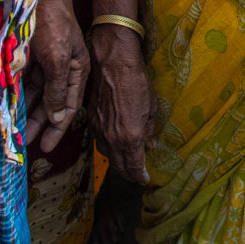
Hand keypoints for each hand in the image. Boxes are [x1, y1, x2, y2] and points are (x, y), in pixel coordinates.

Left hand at [24, 0, 89, 153]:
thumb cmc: (53, 22)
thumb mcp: (56, 58)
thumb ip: (58, 88)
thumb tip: (59, 118)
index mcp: (77, 70)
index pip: (69, 107)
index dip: (59, 128)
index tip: (47, 148)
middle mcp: (64, 68)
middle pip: (53, 103)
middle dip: (41, 124)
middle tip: (27, 143)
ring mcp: (48, 61)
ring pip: (38, 94)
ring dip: (29, 111)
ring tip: (18, 130)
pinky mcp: (33, 55)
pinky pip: (27, 81)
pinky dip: (20, 94)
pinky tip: (12, 106)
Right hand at [92, 25, 153, 183]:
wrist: (112, 64)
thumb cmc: (136, 82)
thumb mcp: (151, 107)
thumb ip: (150, 130)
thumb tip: (151, 146)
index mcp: (131, 137)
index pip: (134, 167)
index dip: (140, 176)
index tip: (145, 179)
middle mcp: (113, 139)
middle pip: (119, 167)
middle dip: (129, 174)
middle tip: (137, 175)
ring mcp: (100, 131)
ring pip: (108, 156)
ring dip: (118, 163)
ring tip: (127, 162)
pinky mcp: (92, 122)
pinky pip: (100, 143)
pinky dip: (109, 149)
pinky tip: (115, 144)